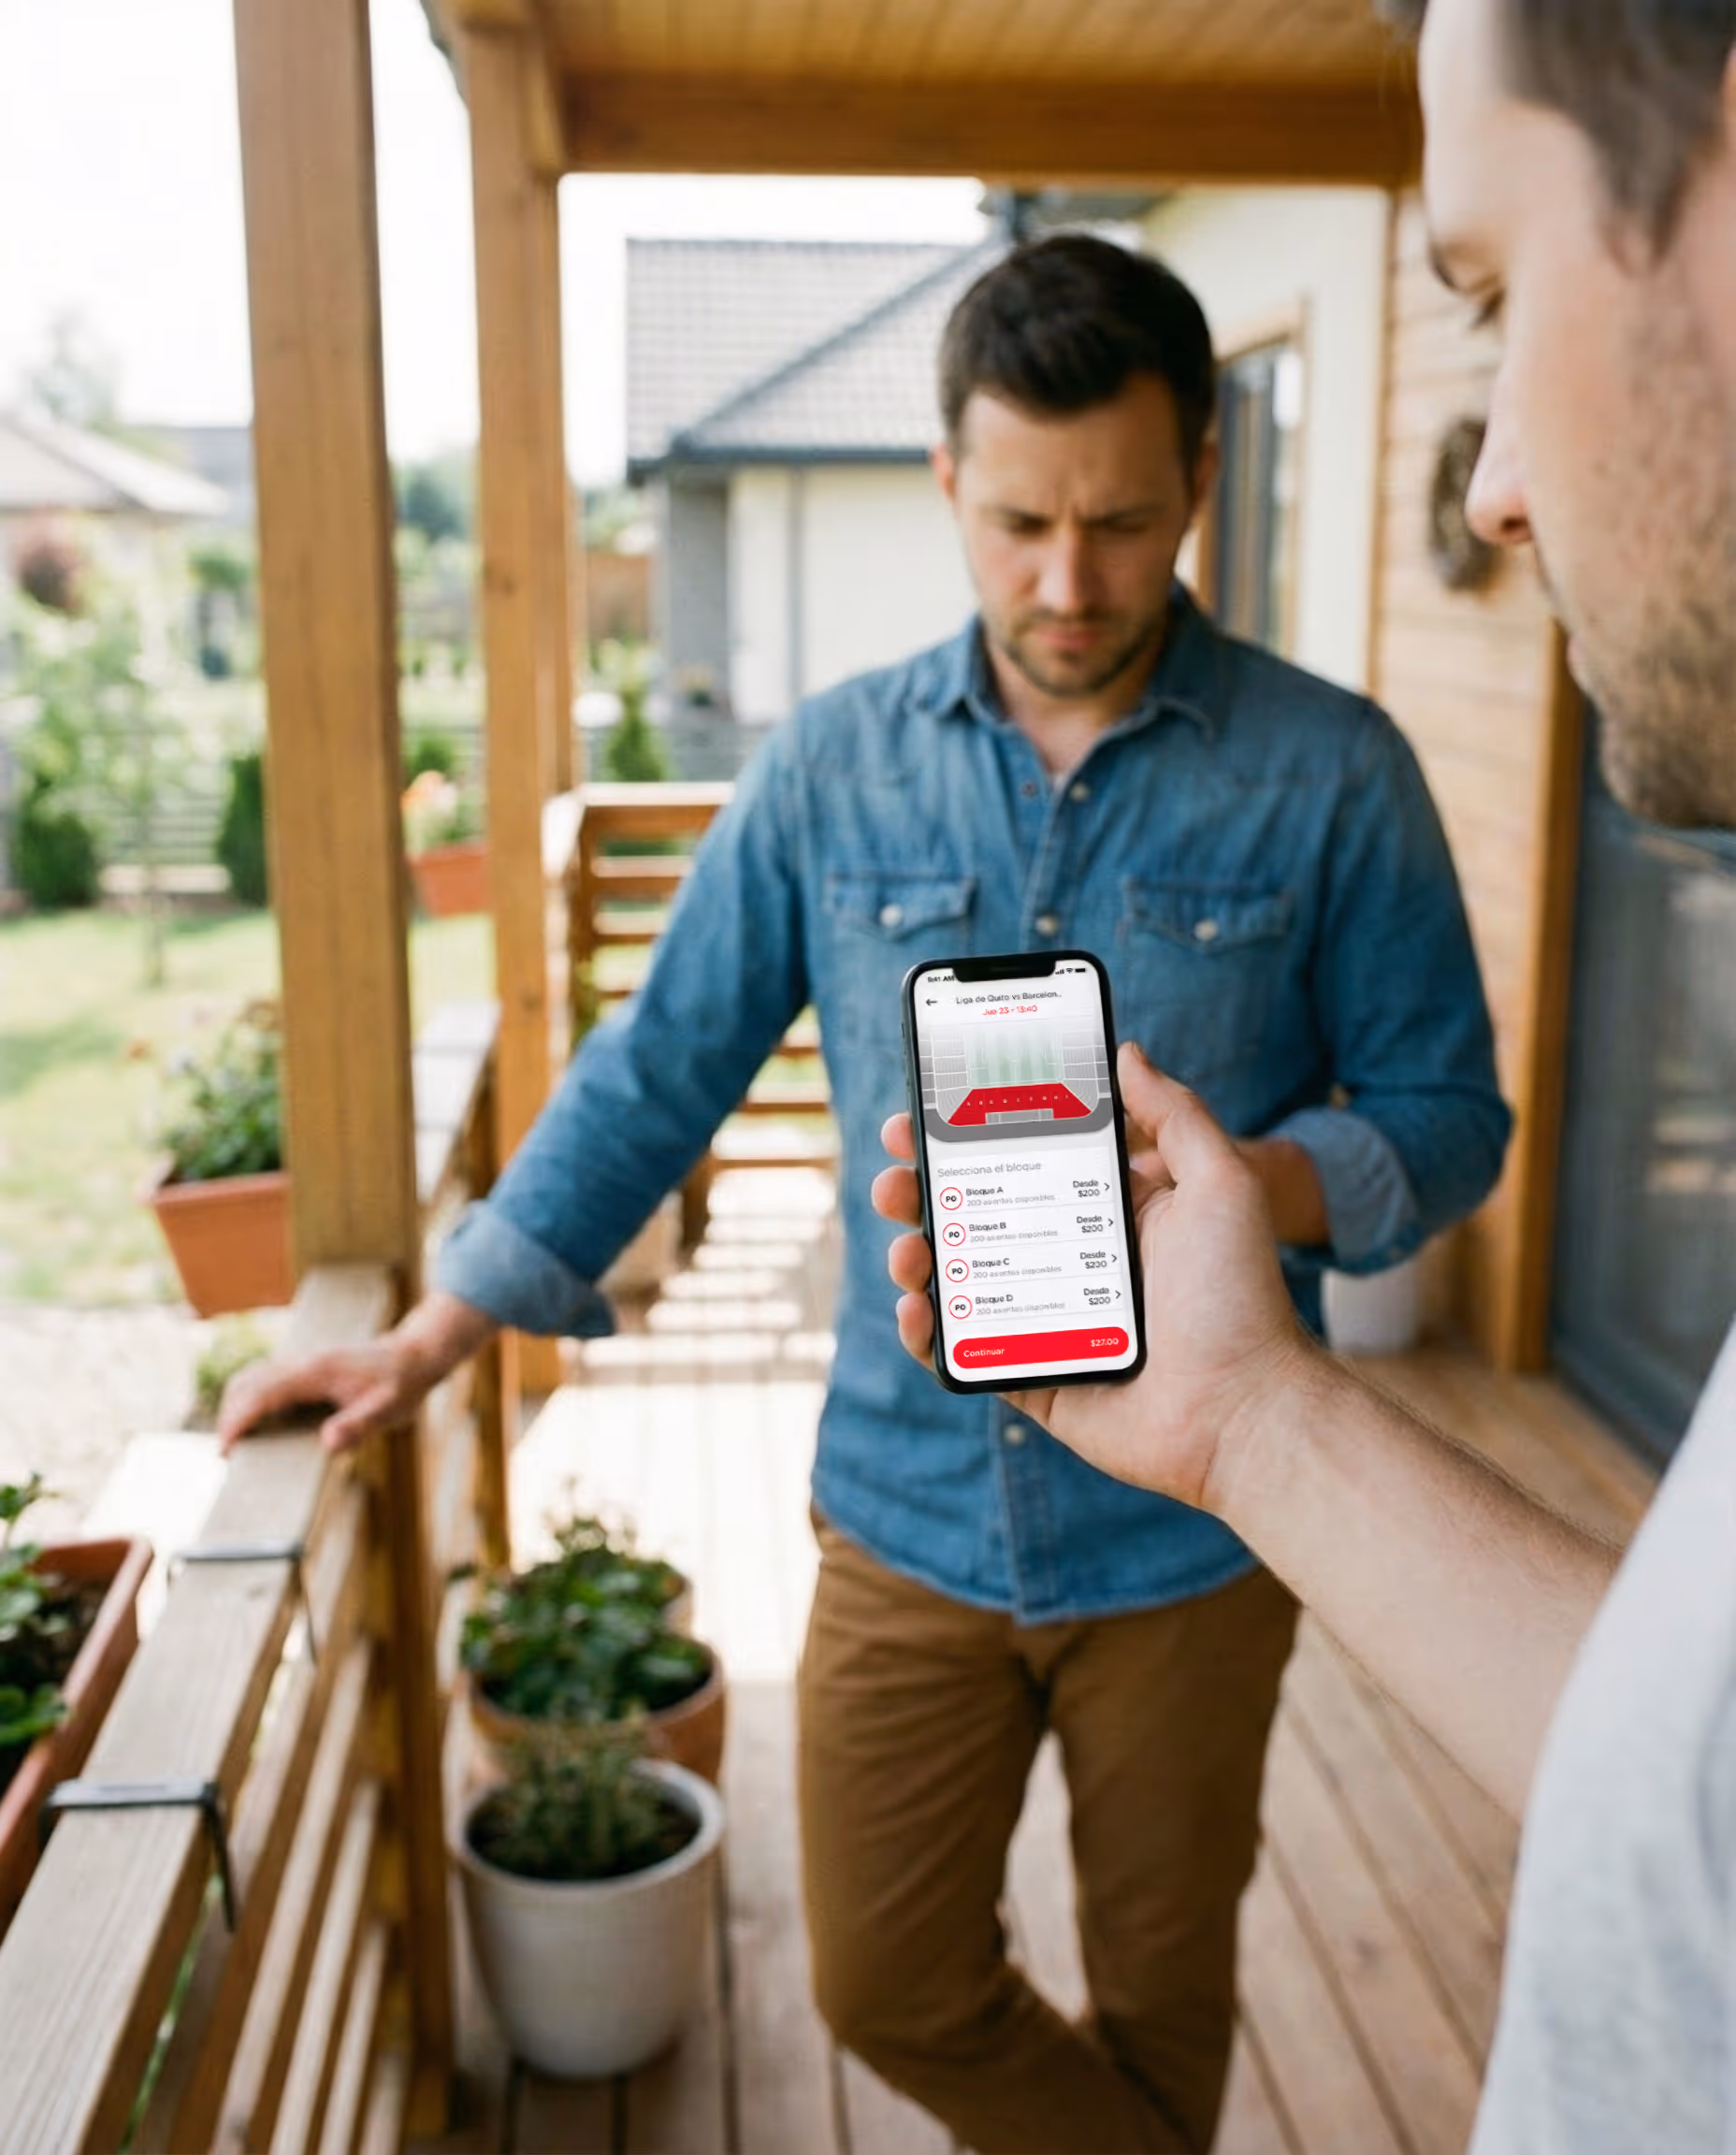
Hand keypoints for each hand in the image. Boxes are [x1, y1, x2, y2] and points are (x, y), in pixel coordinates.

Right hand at [217, 1291, 492, 1454]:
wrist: (414, 1355)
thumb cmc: (402, 1384)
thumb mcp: (388, 1409)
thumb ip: (358, 1425)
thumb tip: (328, 1444)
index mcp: (317, 1371)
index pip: (264, 1393)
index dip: (239, 1420)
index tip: (225, 1448)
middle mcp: (304, 1361)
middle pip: (247, 1382)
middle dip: (230, 1416)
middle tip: (226, 1453)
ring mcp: (302, 1361)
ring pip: (252, 1377)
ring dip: (236, 1406)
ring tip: (235, 1442)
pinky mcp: (305, 1367)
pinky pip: (266, 1379)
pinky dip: (250, 1399)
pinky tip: (256, 1425)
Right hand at [871, 1043, 1318, 1513]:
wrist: (1243, 1410)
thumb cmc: (1239, 1296)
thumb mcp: (1220, 1183)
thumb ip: (1176, 1114)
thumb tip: (1126, 1052)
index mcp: (1105, 1211)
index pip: (1022, 1159)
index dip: (969, 1134)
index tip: (925, 1110)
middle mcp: (1068, 1260)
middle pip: (974, 1214)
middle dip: (921, 1190)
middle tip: (894, 1177)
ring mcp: (1044, 1321)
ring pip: (957, 1279)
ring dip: (915, 1256)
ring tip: (907, 1247)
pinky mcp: (1030, 1378)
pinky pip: (962, 1354)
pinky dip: (927, 1333)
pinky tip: (916, 1310)